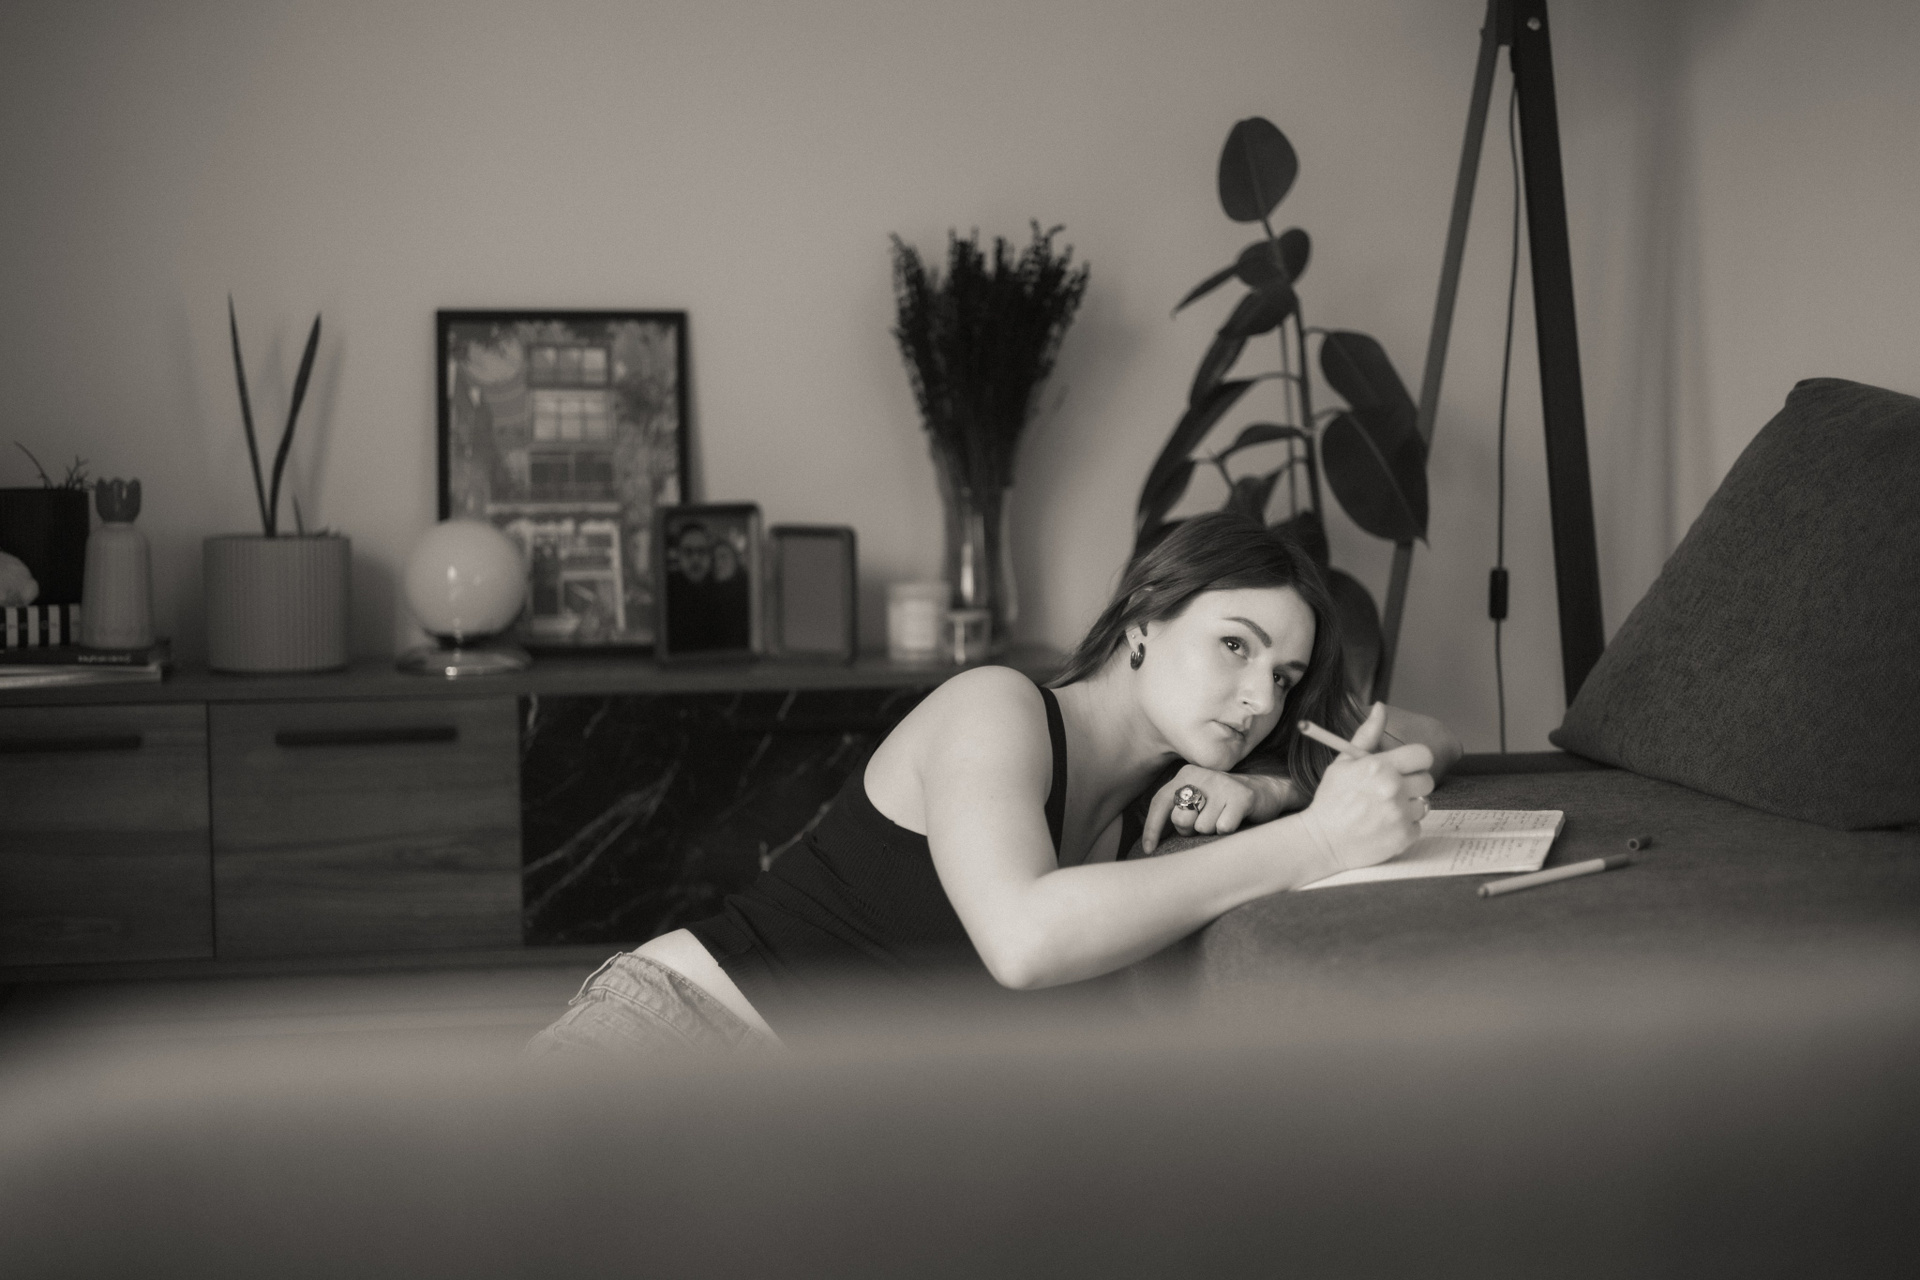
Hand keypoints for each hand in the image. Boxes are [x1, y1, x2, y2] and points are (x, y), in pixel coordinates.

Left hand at [1142, 766, 1292, 852]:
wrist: (1267, 792)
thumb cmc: (1225, 803)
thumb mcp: (1198, 801)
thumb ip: (1178, 812)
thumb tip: (1153, 842)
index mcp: (1186, 774)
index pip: (1161, 802)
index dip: (1152, 828)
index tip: (1148, 849)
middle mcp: (1202, 775)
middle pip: (1180, 819)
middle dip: (1190, 829)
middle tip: (1206, 821)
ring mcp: (1222, 784)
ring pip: (1202, 827)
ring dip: (1213, 829)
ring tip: (1223, 817)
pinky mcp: (1241, 796)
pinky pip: (1222, 828)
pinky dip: (1228, 830)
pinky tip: (1236, 819)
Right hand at [1296, 702, 1434, 874]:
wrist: (1321, 841)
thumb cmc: (1331, 800)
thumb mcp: (1343, 763)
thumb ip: (1367, 735)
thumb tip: (1381, 707)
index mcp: (1379, 766)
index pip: (1423, 755)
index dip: (1416, 761)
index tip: (1406, 767)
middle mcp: (1393, 788)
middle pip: (1428, 780)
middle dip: (1412, 784)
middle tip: (1391, 791)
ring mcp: (1400, 814)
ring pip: (1424, 804)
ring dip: (1408, 807)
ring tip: (1384, 810)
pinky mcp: (1404, 836)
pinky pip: (1418, 825)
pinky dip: (1404, 827)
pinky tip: (1384, 826)